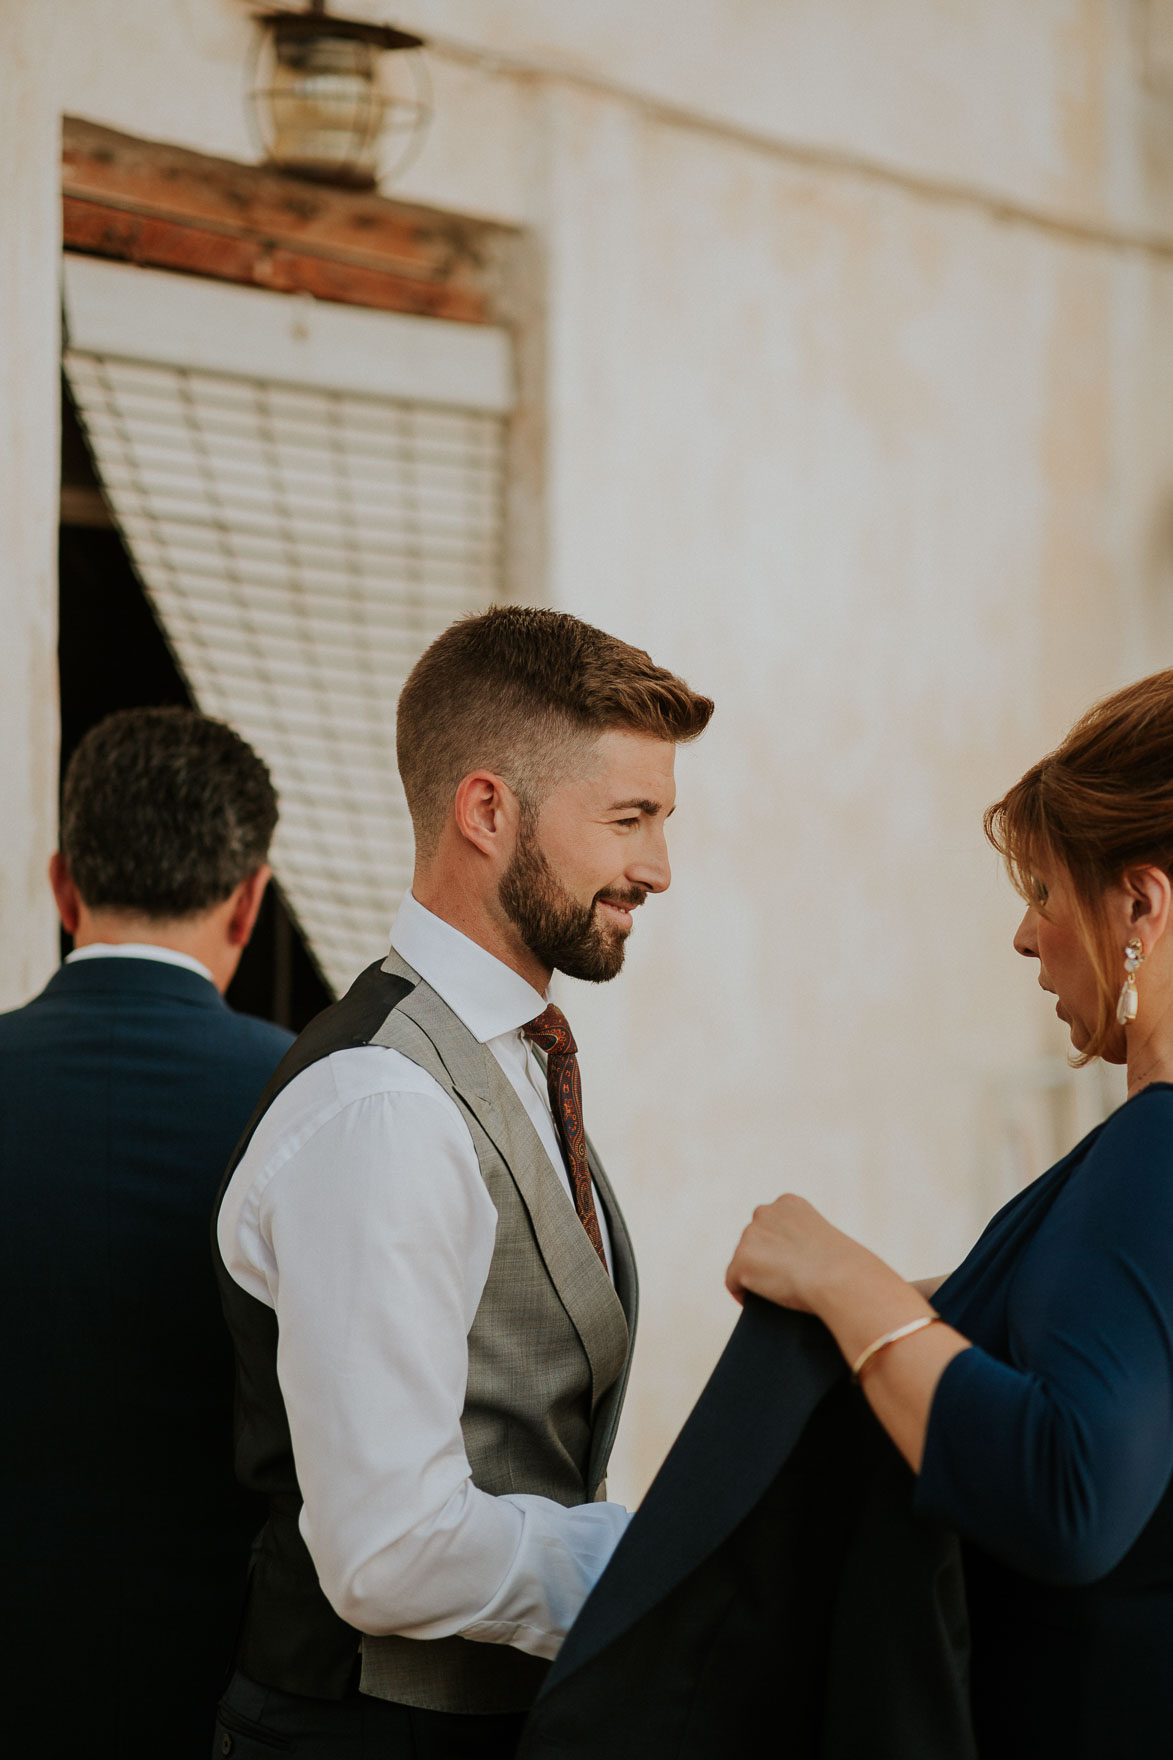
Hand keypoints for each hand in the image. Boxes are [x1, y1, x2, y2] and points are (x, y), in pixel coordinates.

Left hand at [726, 1193, 871, 1313]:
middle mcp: (765, 1212)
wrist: (840, 1278)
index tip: (786, 1263)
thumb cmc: (845, 1268)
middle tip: (777, 1281)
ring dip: (753, 1274)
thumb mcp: (827, 1241)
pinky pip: (732, 1281)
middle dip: (762, 1257)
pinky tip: (752, 1304)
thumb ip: (809, 1243)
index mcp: (788, 1203)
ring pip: (744, 1260)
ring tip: (769, 1293)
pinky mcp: (741, 1261)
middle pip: (754, 1239)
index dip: (776, 1245)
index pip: (772, 1222)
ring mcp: (750, 1236)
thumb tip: (802, 1264)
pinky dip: (741, 1293)